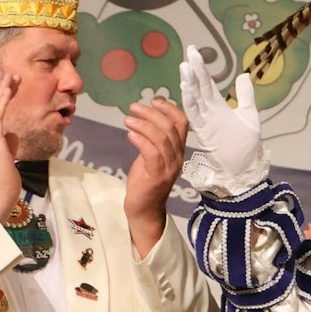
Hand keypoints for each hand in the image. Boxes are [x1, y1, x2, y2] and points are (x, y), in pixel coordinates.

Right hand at [0, 73, 22, 220]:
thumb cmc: (1, 186)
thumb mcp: (6, 162)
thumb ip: (8, 147)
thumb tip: (13, 136)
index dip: (0, 103)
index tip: (8, 90)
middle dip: (2, 92)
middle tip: (12, 77)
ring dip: (3, 92)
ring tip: (13, 77)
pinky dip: (2, 101)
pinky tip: (9, 89)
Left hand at [124, 94, 190, 255]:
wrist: (144, 210)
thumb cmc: (145, 182)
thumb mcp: (151, 156)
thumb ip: (152, 140)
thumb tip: (145, 118)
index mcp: (178, 151)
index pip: (182, 124)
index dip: (170, 109)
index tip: (154, 101)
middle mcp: (177, 158)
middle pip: (171, 128)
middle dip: (152, 113)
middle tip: (133, 107)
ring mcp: (169, 168)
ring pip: (162, 139)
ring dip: (144, 125)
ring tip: (128, 120)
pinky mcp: (157, 177)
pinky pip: (152, 154)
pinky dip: (141, 140)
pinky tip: (130, 135)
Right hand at [179, 55, 268, 198]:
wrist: (245, 166)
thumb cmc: (246, 144)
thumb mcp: (249, 115)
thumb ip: (245, 96)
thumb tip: (244, 74)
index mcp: (218, 106)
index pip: (207, 83)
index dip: (201, 68)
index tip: (194, 52)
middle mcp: (209, 111)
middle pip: (199, 87)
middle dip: (194, 70)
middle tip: (189, 51)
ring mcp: (205, 121)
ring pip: (194, 99)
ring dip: (189, 83)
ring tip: (185, 67)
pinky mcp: (205, 131)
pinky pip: (195, 115)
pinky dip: (190, 102)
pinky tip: (186, 89)